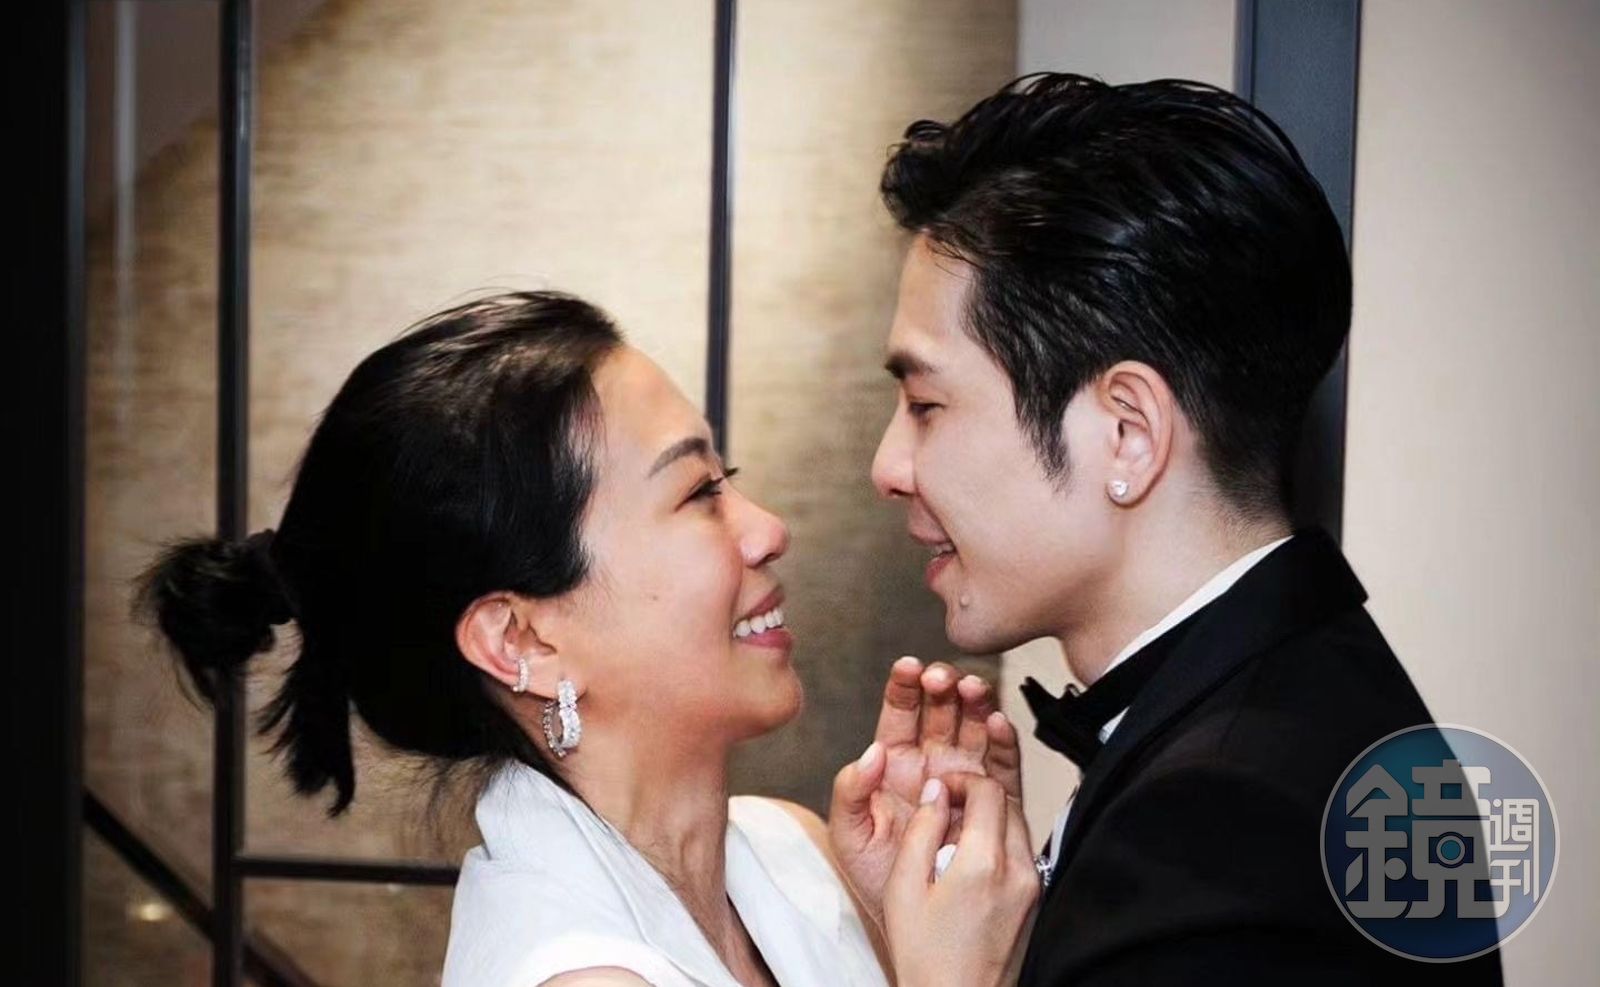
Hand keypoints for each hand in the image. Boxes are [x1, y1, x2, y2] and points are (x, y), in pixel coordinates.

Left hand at [829, 656, 1023, 926]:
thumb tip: (871, 753)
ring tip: (973, 690)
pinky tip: (999, 722)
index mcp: (895, 762)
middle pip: (943, 711)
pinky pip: (1003, 766)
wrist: (913, 922)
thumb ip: (850, 791)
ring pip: (975, 728)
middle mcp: (933, 763)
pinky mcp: (993, 802)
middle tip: (943, 680)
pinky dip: (1004, 741)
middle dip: (944, 687)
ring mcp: (964, 779)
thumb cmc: (875, 877)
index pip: (900, 712)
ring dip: (976, 704)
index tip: (909, 667)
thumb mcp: (849, 835)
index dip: (905, 685)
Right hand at [883, 773, 1039, 986]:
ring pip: (1018, 826)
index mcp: (983, 864)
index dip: (961, 780)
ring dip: (990, 819)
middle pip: (1007, 804)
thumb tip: (934, 794)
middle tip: (945, 810)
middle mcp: (1017, 872)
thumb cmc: (928, 959)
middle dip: (977, 796)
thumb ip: (921, 831)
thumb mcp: (903, 888)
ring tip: (955, 841)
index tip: (941, 790)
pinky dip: (1000, 844)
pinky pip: (1022, 853)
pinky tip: (973, 866)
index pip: (988, 790)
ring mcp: (1032, 887)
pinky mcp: (1036, 901)